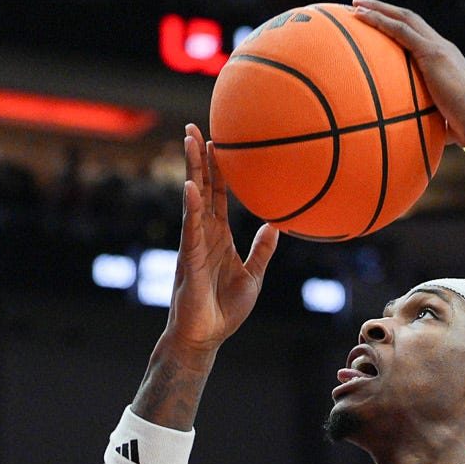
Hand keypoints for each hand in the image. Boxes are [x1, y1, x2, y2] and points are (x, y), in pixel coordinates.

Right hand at [165, 123, 278, 354]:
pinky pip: (191, 228)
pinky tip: (190, 186)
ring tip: (189, 141)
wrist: (207, 337)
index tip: (219, 140)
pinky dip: (191, 207)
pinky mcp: (190, 258)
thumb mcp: (254, 276)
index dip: (219, 168)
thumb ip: (262, 250)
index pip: (218, 194)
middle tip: (194, 127)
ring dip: (191, 169)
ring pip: (192, 199)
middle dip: (198, 157)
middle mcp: (204, 233)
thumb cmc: (226, 310)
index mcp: (219, 236)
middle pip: (201, 187)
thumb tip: (275, 226)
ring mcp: (195, 243)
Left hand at [349, 0, 464, 147]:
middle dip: (384, 9)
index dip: (399, 27)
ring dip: (377, 8)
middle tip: (359, 3)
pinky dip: (379, 21)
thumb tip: (420, 139)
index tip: (379, 23)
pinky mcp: (432, 54)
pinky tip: (360, 16)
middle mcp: (444, 48)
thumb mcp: (446, 122)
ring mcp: (439, 48)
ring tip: (354, 3)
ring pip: (403, 18)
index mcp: (447, 61)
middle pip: (410, 19)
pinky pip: (400, 31)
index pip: (420, 36)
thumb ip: (433, 123)